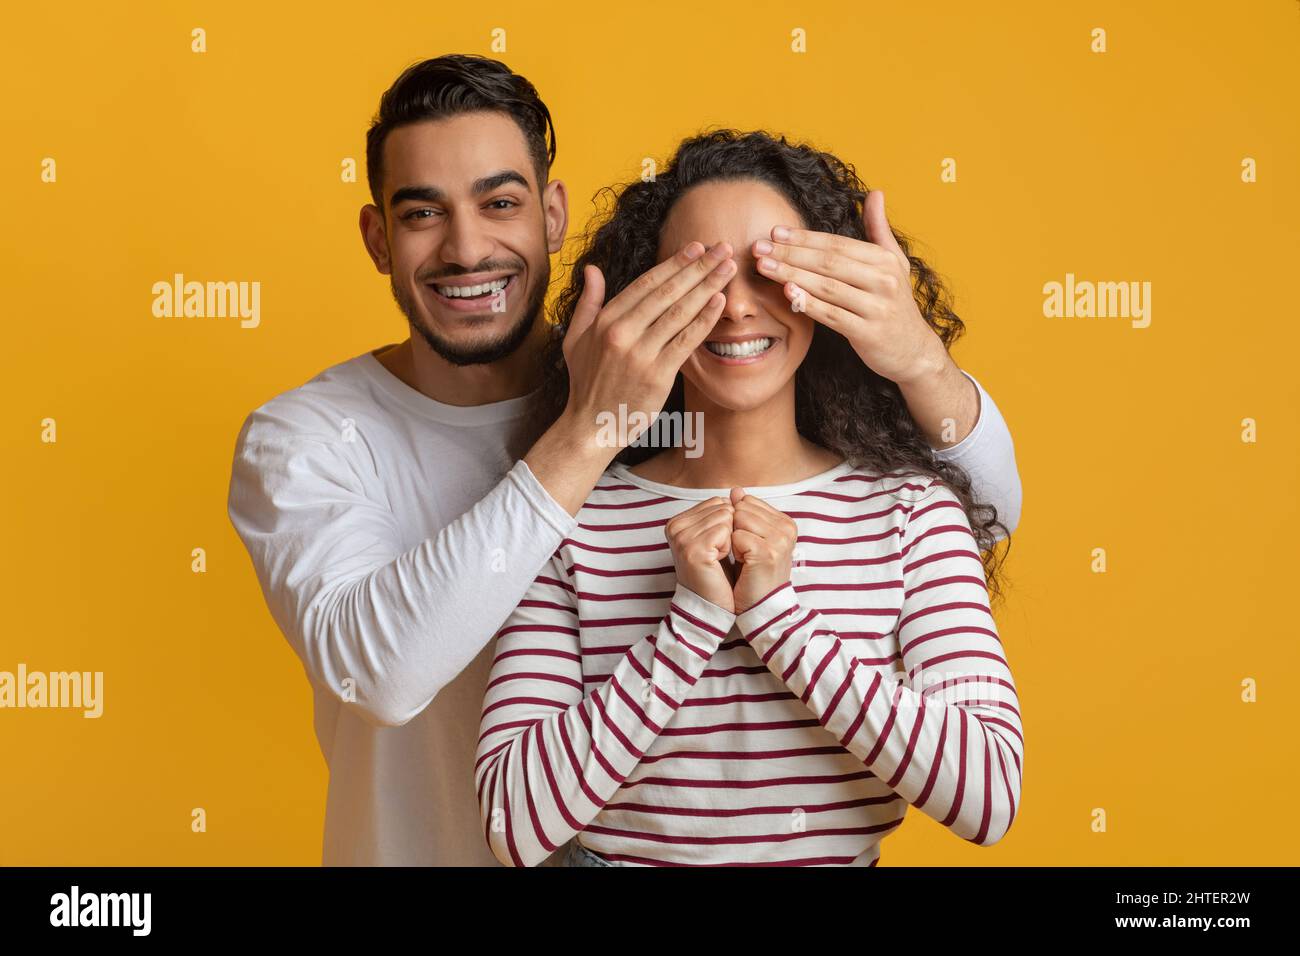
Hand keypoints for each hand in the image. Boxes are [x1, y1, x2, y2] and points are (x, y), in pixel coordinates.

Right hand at [560, 242, 734, 450]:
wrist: (591, 426)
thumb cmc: (586, 382)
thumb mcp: (575, 339)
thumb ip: (588, 302)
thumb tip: (592, 269)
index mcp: (605, 320)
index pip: (646, 283)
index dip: (674, 263)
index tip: (696, 248)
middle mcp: (622, 333)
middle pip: (668, 292)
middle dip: (699, 267)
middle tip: (723, 248)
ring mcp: (641, 354)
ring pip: (680, 312)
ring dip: (708, 286)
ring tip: (729, 269)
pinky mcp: (658, 375)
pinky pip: (686, 341)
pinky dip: (705, 319)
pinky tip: (720, 302)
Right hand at [665, 497, 736, 612]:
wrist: (712, 605)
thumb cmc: (717, 573)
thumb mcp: (718, 537)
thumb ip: (724, 512)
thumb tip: (738, 489)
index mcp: (677, 522)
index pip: (717, 502)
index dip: (726, 524)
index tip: (716, 546)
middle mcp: (675, 527)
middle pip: (722, 507)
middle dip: (729, 531)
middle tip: (718, 555)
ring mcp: (682, 538)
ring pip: (726, 517)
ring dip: (730, 540)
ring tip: (717, 559)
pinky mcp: (693, 549)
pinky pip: (726, 531)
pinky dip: (729, 548)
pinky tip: (718, 562)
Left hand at [729, 487, 798, 613]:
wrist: (761, 607)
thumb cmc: (753, 574)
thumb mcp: (751, 538)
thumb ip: (745, 513)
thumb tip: (736, 490)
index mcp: (785, 522)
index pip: (747, 501)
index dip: (739, 523)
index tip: (747, 544)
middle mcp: (787, 528)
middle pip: (741, 507)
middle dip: (735, 529)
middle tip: (746, 553)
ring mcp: (780, 539)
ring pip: (738, 519)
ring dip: (734, 540)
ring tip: (746, 559)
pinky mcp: (768, 552)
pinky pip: (736, 536)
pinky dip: (734, 551)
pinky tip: (745, 565)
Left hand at [750, 189, 949, 387]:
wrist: (913, 350)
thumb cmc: (895, 303)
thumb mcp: (894, 263)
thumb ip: (880, 230)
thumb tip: (876, 193)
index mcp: (884, 260)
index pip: (837, 244)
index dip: (804, 237)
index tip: (775, 232)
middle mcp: (883, 280)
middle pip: (828, 262)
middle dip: (790, 253)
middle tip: (759, 247)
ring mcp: (877, 307)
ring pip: (827, 287)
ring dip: (791, 274)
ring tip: (764, 267)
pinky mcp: (869, 333)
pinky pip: (832, 315)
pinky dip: (809, 303)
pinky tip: (787, 293)